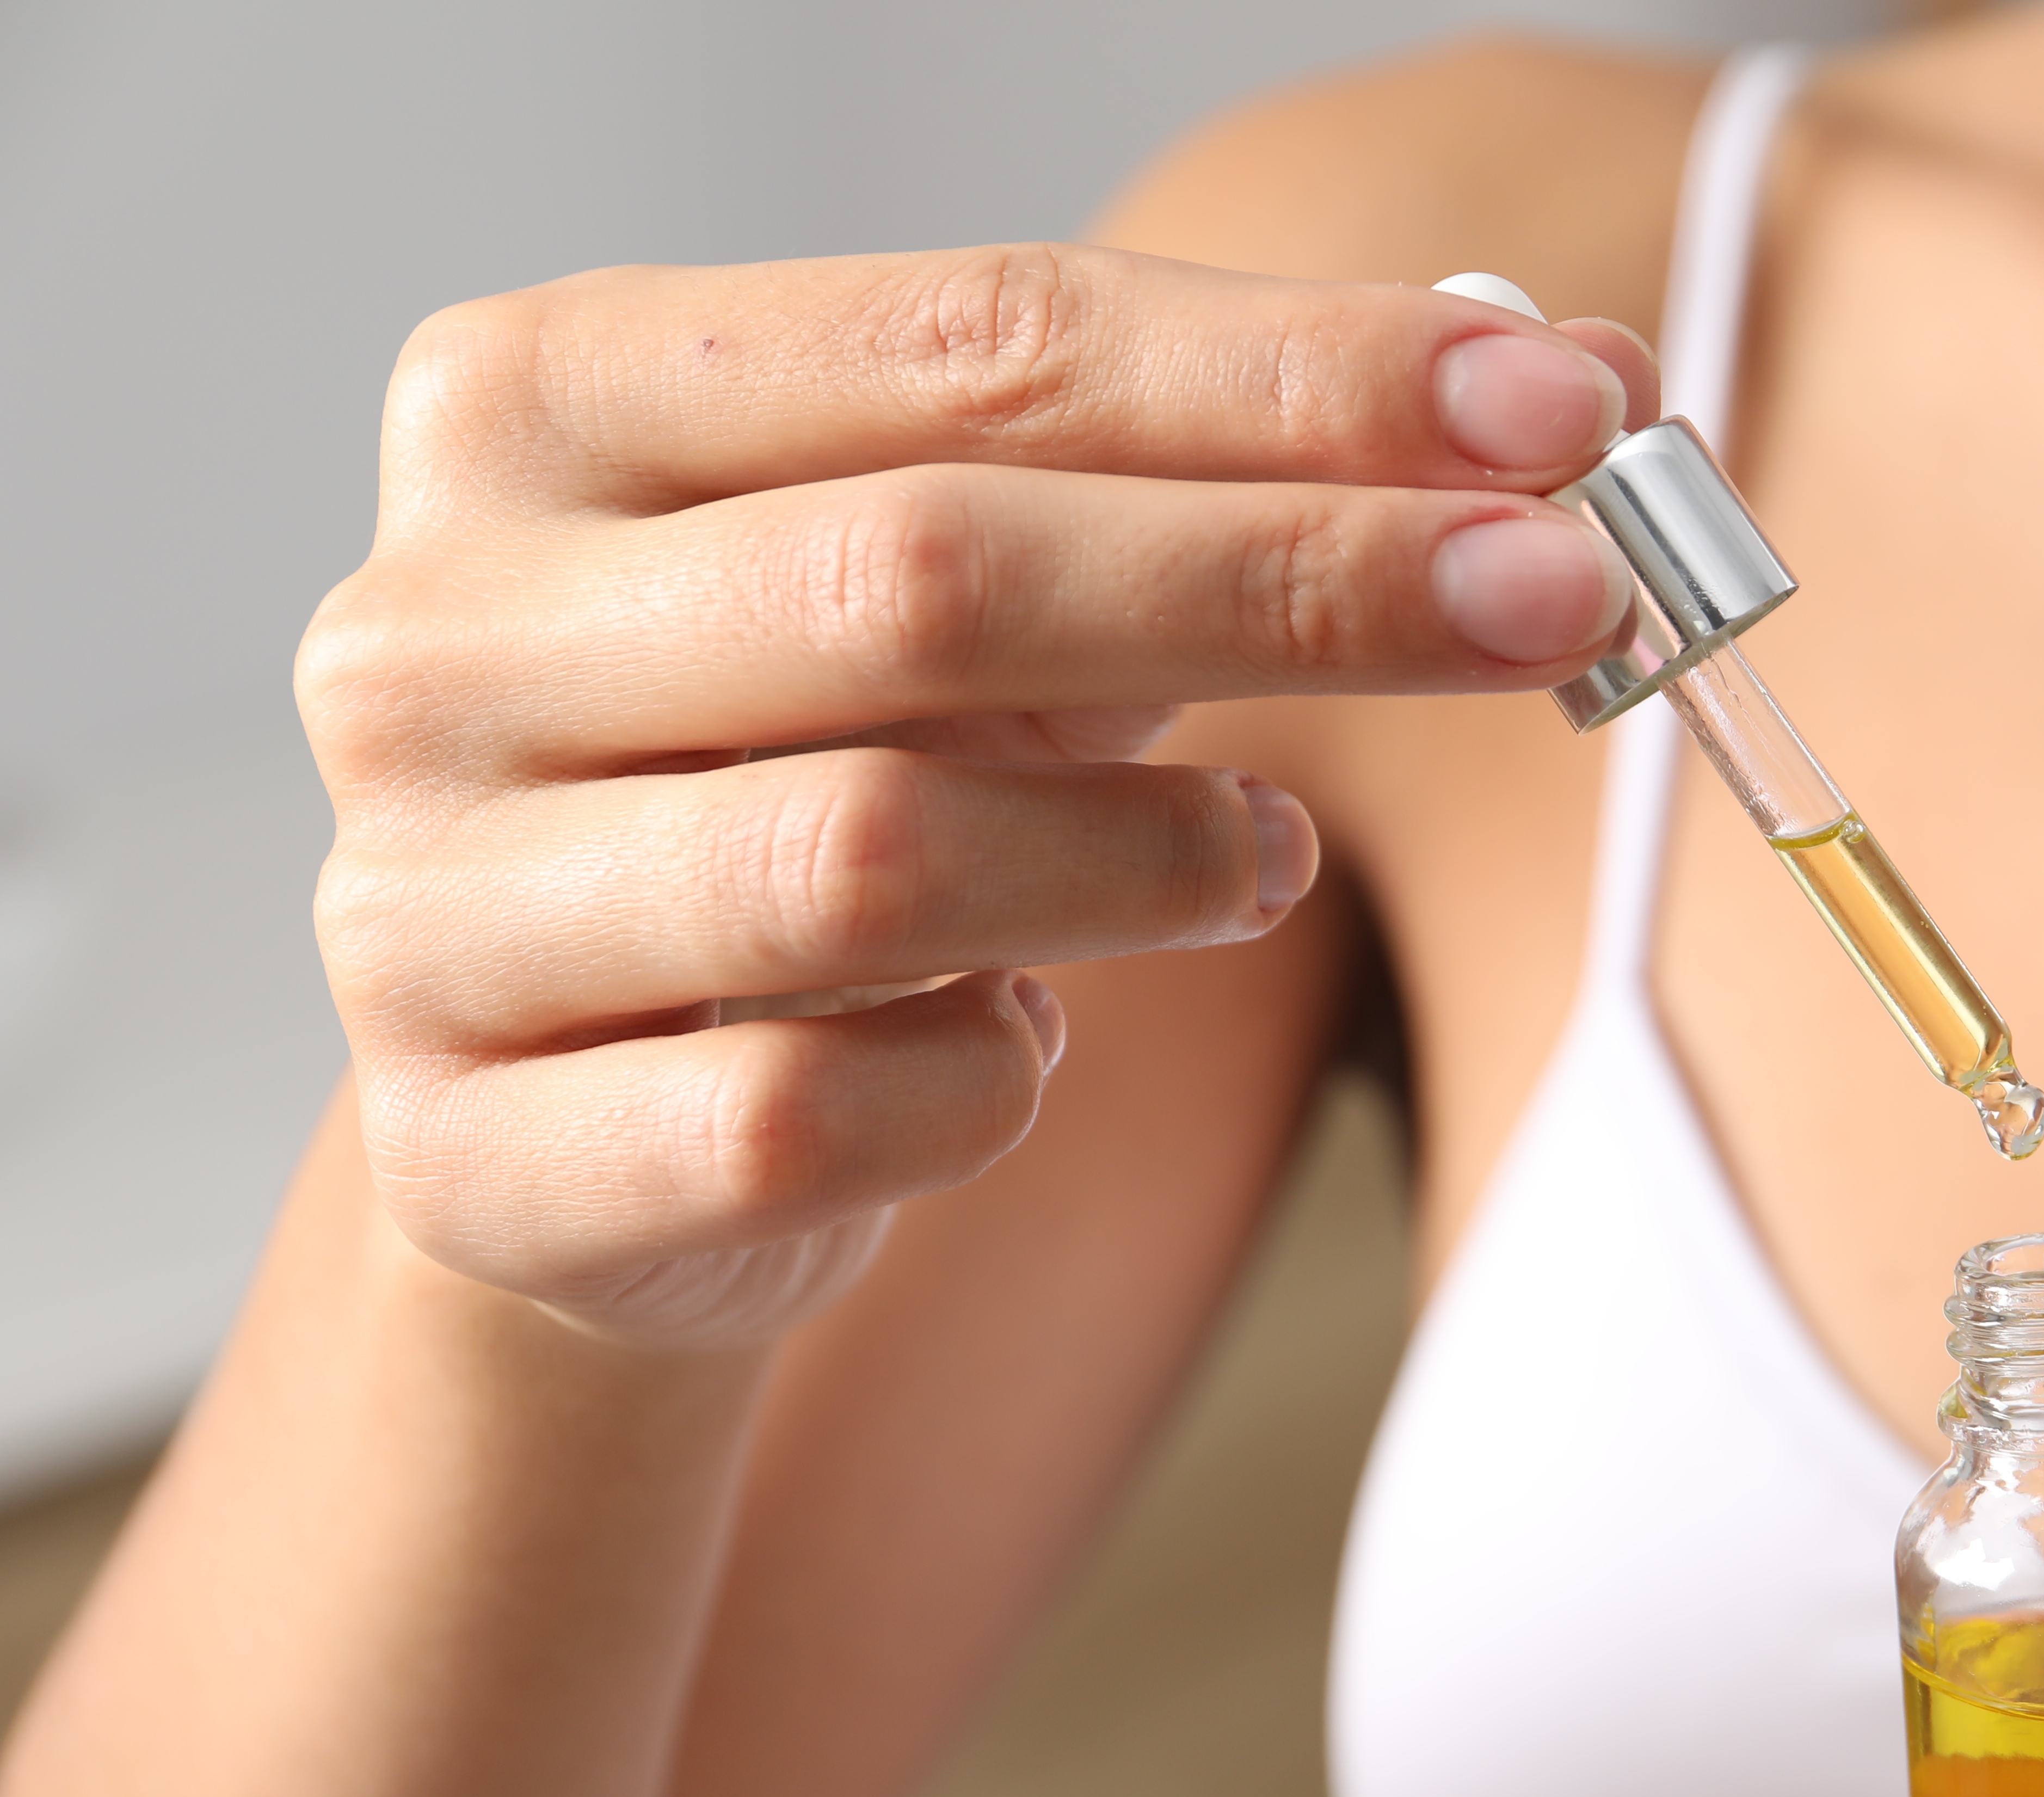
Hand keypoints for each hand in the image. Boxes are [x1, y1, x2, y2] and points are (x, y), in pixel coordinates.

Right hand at [301, 246, 1651, 1344]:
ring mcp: (425, 906)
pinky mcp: (481, 1156)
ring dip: (1146, 856)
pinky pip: (804, 1120)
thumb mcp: (988, 599)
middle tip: (1558, 602)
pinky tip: (1033, 1043)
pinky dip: (985, 1084)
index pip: (971, 337)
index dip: (1292, 374)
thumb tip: (1562, 384)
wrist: (584, 1100)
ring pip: (865, 856)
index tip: (1557, 411)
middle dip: (1290, 578)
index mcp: (542, 405)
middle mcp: (433, 632)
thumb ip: (1223, 481)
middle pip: (926, 574)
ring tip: (1266, 853)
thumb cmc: (819, 778)